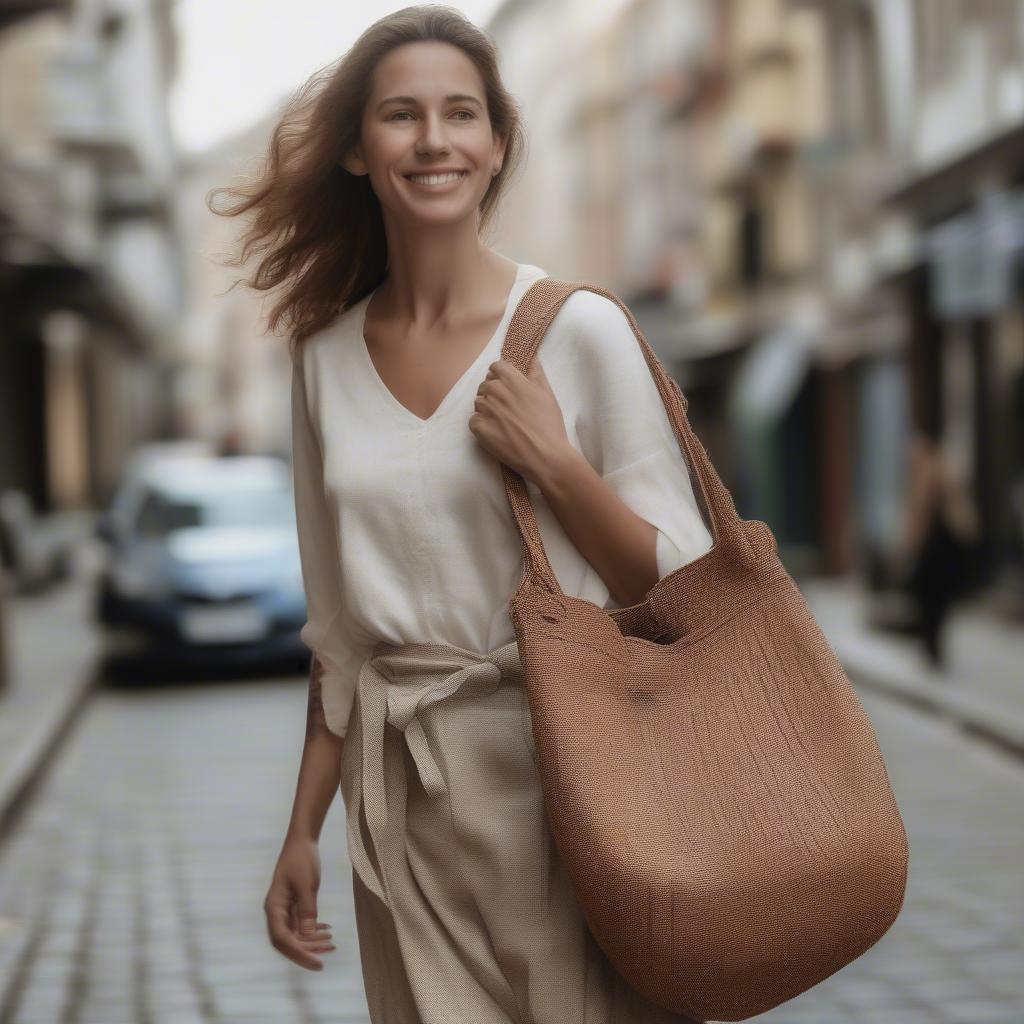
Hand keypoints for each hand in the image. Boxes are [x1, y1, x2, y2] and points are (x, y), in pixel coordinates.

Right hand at [264, 834, 335, 970]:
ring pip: (296, 935)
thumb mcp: (306, 884)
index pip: (282, 939)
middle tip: (329, 953)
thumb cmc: (301, 859)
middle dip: (307, 950)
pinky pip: (301, 925)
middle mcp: (276, 912)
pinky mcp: (294, 906)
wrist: (302, 841)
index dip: (299, 954)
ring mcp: (285, 910)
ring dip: (312, 941)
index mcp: (274, 907)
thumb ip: (307, 909)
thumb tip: (307, 935)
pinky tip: (327, 930)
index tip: (317, 963)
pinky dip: (313, 930)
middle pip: (288, 941)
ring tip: (332, 942)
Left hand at [468, 358, 571, 484]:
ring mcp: (485, 409)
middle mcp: (496, 391)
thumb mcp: (547, 394)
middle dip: (494, 392)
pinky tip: (497, 432)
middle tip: (507, 408)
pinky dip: (482, 425)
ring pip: (478, 402)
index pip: (496, 366)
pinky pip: (473, 420)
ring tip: (503, 422)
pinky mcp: (478, 427)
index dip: (500, 375)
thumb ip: (536, 372)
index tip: (507, 385)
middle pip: (486, 384)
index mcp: (512, 380)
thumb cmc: (549, 425)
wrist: (545, 456)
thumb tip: (531, 357)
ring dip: (487, 409)